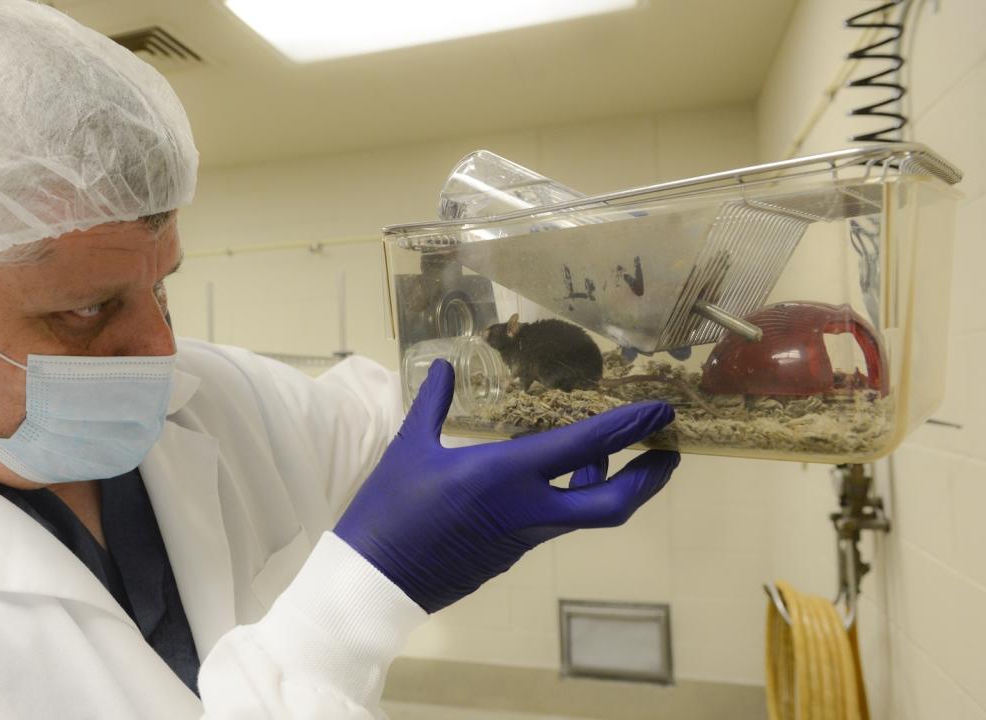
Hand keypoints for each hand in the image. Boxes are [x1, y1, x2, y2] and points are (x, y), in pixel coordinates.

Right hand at [334, 359, 679, 612]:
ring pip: (586, 511)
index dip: (629, 427)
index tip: (661, 411)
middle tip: (668, 452)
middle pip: (612, 503)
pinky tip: (560, 477)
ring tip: (613, 455)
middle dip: (647, 479)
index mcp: (505, 475)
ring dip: (608, 484)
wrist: (377, 582)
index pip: (585, 447)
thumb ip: (433, 404)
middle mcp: (528, 509)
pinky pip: (557, 520)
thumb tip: (446, 367)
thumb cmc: (389, 510)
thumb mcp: (409, 449)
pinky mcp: (512, 552)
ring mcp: (524, 536)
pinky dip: (573, 495)